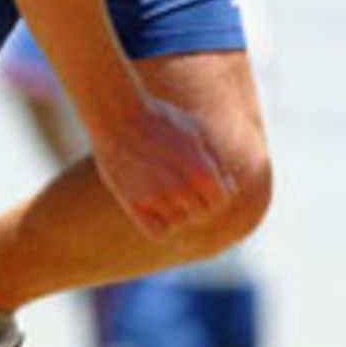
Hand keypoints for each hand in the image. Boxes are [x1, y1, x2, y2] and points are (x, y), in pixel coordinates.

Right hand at [91, 94, 233, 240]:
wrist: (117, 116)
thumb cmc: (161, 119)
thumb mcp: (198, 131)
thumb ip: (217, 161)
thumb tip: (228, 186)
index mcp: (202, 171)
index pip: (222, 201)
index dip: (218, 192)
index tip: (206, 181)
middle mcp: (181, 189)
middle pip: (202, 214)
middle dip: (199, 201)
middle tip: (182, 180)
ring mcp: (156, 199)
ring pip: (179, 221)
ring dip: (177, 209)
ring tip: (164, 183)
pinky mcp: (134, 205)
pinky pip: (158, 231)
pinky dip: (161, 223)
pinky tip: (156, 204)